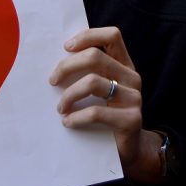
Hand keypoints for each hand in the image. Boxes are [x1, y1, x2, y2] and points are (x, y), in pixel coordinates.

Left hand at [49, 27, 161, 181]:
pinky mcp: (131, 119)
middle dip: (67, 66)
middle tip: (52, 80)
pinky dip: (76, 117)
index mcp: (124, 65)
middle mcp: (131, 77)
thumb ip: (90, 73)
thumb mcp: (101, 90)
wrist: (130, 150)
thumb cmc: (107, 116)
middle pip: (95, 57)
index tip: (66, 47)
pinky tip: (68, 122)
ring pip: (93, 82)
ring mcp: (134, 98)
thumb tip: (57, 62)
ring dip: (69, 94)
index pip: (112, 36)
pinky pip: (96, 112)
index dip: (88, 36)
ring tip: (60, 107)